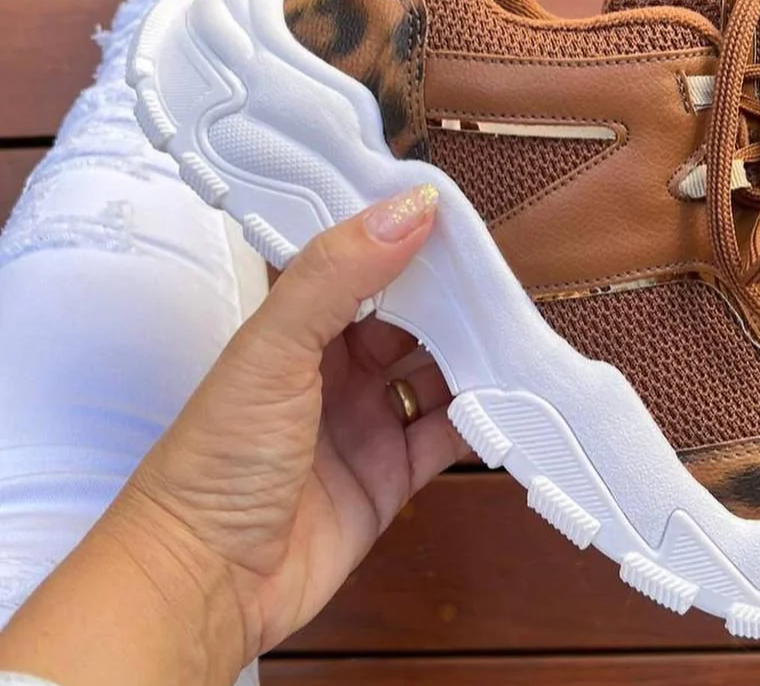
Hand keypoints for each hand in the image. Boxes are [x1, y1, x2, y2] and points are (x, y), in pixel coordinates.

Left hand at [124, 183, 465, 660]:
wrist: (208, 584)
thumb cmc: (222, 454)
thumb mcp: (274, 348)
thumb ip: (338, 273)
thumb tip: (412, 205)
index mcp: (299, 325)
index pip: (361, 264)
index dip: (403, 238)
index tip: (455, 211)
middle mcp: (335, 367)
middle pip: (409, 318)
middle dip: (453, 301)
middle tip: (505, 279)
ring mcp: (366, 421)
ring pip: (435, 373)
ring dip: (473, 357)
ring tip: (520, 335)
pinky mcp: (392, 474)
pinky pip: (447, 435)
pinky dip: (480, 418)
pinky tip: (511, 400)